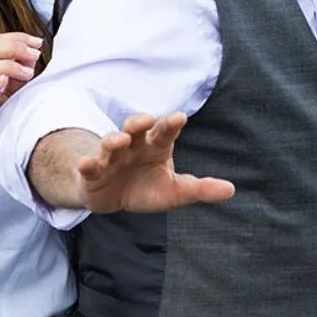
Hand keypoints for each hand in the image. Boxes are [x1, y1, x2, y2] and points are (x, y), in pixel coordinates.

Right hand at [76, 113, 234, 213]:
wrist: (114, 198)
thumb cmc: (148, 188)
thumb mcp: (176, 191)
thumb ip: (200, 188)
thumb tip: (231, 189)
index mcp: (156, 146)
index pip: (165, 132)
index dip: (171, 124)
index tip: (180, 117)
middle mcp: (134, 146)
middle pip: (136, 129)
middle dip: (140, 122)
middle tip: (147, 120)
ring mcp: (111, 157)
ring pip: (111, 142)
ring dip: (113, 139)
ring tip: (119, 140)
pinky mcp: (93, 172)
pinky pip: (89, 166)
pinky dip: (86, 164)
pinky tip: (86, 163)